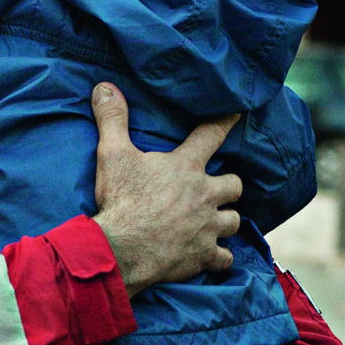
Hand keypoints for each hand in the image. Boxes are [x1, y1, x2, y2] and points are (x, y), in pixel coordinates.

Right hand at [89, 83, 241, 295]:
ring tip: (215, 221)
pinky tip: (213, 256)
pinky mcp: (203, 255)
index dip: (227, 121)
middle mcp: (205, 195)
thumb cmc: (120, 201)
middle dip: (228, 186)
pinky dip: (220, 257)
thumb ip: (113, 119)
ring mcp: (207, 227)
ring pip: (234, 221)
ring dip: (226, 220)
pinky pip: (225, 258)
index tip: (239, 112)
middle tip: (215, 189)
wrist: (121, 250)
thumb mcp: (112, 155)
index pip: (213, 134)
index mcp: (186, 167)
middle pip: (235, 185)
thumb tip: (104, 87)